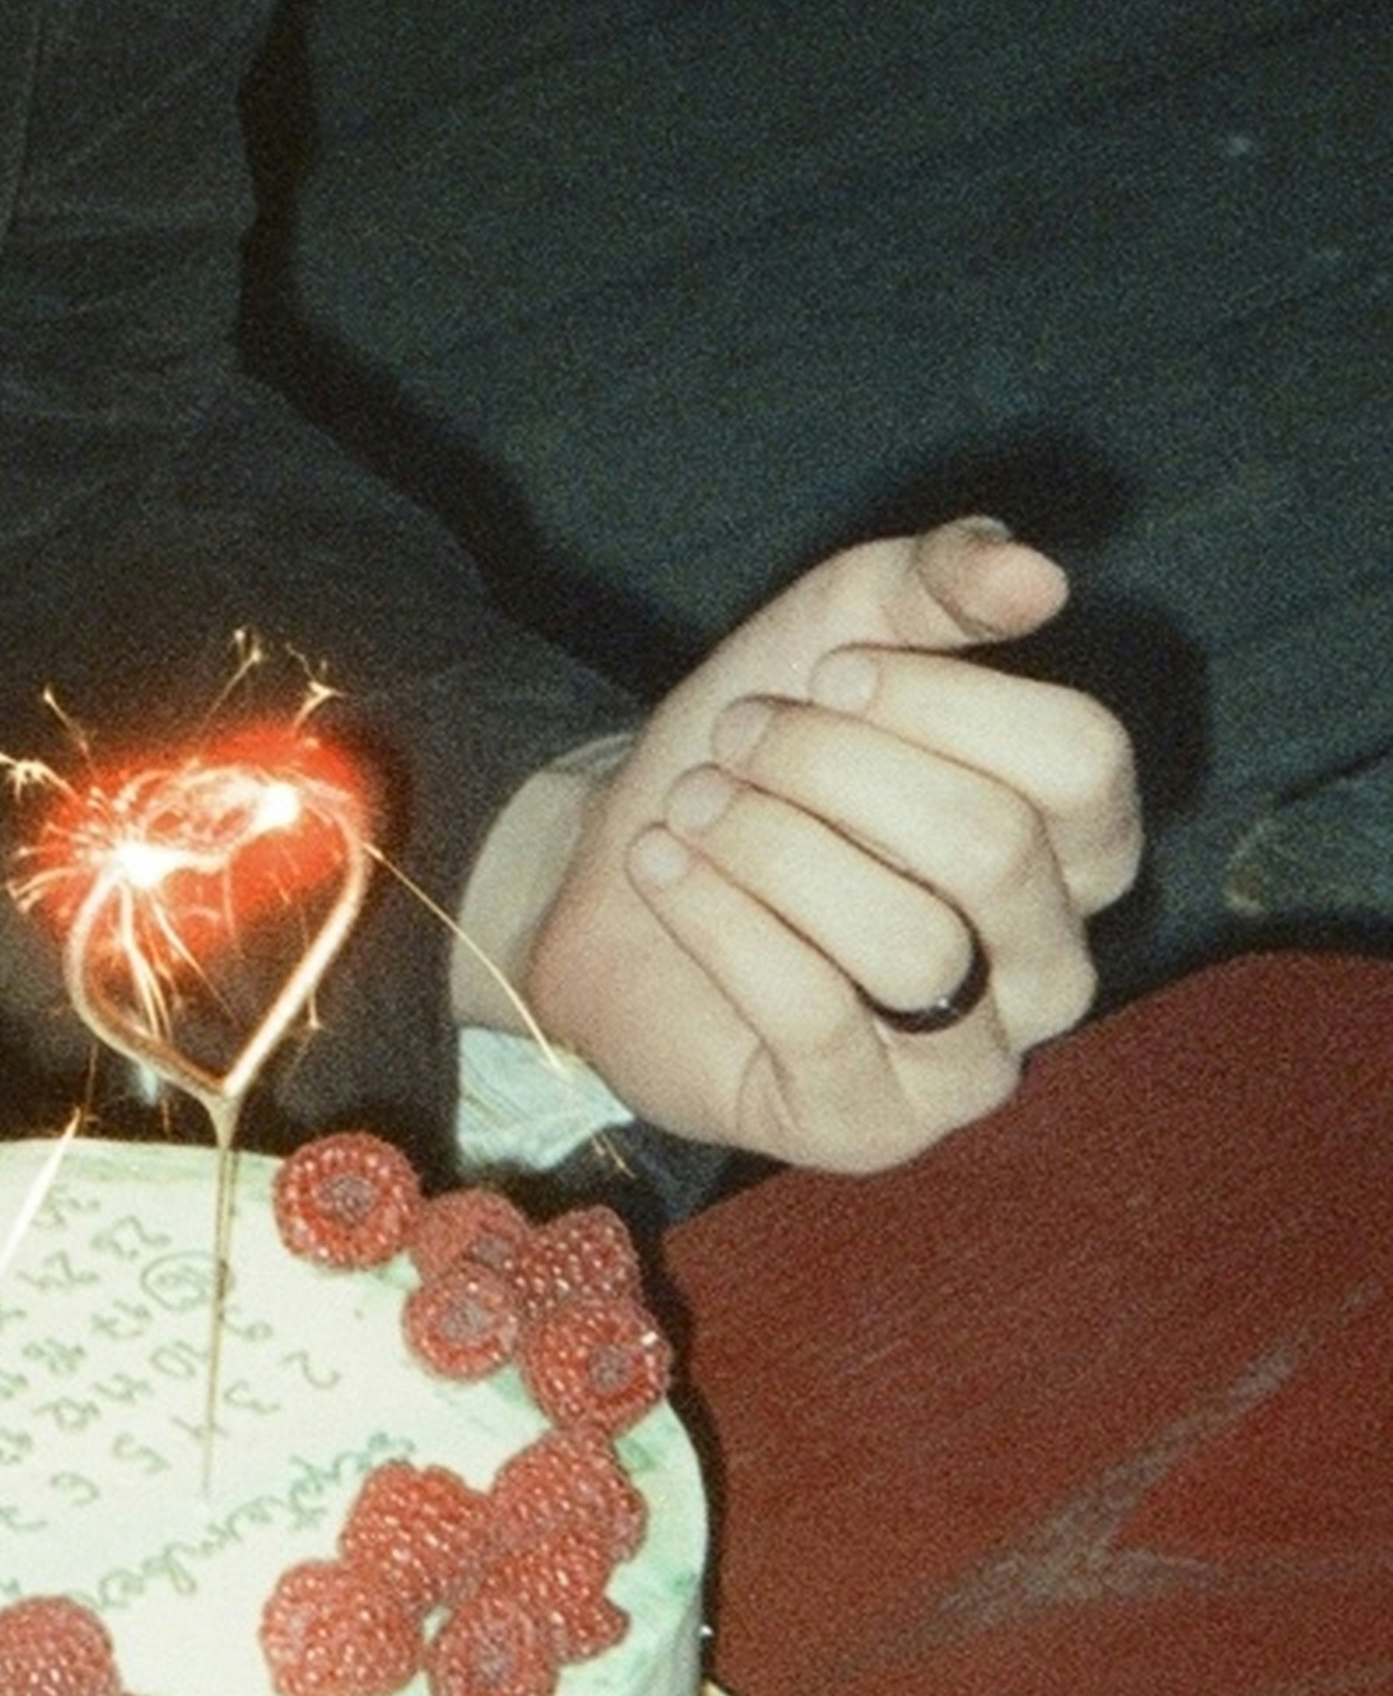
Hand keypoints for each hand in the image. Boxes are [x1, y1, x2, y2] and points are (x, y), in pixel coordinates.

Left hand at [476, 520, 1142, 1171]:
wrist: (614, 876)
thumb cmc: (755, 761)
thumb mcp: (836, 633)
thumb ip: (936, 583)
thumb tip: (1033, 569)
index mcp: (1078, 845)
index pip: (1082, 757)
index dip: (941, 697)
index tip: (827, 672)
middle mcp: (1053, 964)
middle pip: (992, 846)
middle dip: (833, 769)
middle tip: (736, 740)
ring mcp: (971, 1063)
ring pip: (908, 943)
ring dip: (767, 844)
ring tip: (690, 808)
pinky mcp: (868, 1126)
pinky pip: (812, 1016)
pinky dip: (719, 919)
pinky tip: (664, 867)